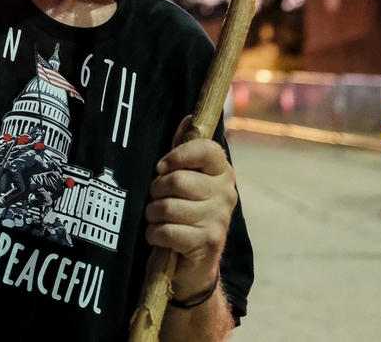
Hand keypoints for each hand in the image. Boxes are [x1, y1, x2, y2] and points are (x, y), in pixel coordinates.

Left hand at [145, 116, 237, 300]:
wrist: (196, 263)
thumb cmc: (187, 212)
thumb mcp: (187, 179)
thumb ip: (185, 150)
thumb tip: (188, 117)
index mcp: (223, 172)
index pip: (205, 149)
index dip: (177, 156)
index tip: (162, 168)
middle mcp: (226, 192)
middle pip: (178, 181)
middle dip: (157, 191)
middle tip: (158, 198)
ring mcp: (219, 218)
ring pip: (168, 207)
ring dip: (153, 214)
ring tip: (158, 218)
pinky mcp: (208, 242)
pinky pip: (167, 231)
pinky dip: (155, 234)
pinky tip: (159, 235)